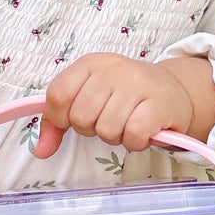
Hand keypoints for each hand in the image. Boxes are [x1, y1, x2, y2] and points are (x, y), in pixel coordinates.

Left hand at [34, 52, 205, 159]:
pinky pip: (132, 135)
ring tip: (128, 124)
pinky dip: (135, 142)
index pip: (58, 95)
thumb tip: (40, 150)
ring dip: (116, 137)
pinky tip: (143, 131)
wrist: (173, 91)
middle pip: (80, 117)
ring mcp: (138, 83)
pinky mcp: (159, 103)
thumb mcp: (89, 98)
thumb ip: (59, 122)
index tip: (74, 121)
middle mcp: (113, 68)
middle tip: (110, 120)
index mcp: (91, 64)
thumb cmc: (126, 97)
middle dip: (92, 129)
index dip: (60, 118)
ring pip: (106, 129)